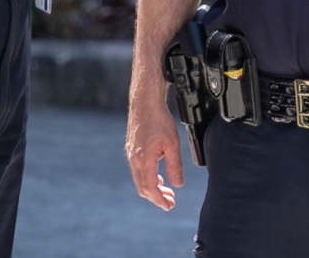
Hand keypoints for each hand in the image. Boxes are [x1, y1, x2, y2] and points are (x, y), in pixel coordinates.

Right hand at [125, 88, 183, 209]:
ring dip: (153, 188)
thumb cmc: (159, 120)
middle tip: (171, 202)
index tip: (169, 206)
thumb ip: (175, 166)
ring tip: (167, 191)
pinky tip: (159, 177)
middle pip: (143, 188)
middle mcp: (134, 160)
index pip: (150, 188)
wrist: (145, 103)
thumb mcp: (172, 144)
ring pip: (140, 180)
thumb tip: (178, 184)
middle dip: (157, 197)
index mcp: (144, 160)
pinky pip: (138, 170)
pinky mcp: (132, 150)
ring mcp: (131, 155)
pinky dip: (148, 178)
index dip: (160, 200)